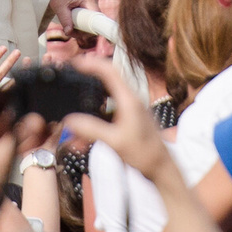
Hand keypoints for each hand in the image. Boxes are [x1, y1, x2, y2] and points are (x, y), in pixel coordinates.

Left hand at [48, 0, 98, 35]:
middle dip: (83, 30)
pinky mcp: (90, 5)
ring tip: (70, 29)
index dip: (89, 29)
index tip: (80, 35)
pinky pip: (89, 18)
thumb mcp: (60, 8)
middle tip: (71, 33)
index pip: (96, 18)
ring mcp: (93, 3)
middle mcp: (94, 0)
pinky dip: (82, 24)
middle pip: (94, 21)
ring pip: (92, 21)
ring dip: (82, 28)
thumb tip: (68, 32)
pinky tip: (73, 25)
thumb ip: (65, 20)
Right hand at [63, 58, 171, 179]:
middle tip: (70, 81)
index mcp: (129, 100)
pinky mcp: (127, 119)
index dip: (91, 63)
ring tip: (73, 119)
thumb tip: (69, 120)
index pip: (109, 70)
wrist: (161, 168)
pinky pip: (106, 112)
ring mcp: (129, 109)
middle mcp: (129, 100)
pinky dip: (93, 119)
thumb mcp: (115, 142)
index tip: (75, 63)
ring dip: (87, 105)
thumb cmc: (145, 154)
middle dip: (86, 79)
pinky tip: (83, 136)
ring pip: (104, 98)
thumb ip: (91, 130)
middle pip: (105, 80)